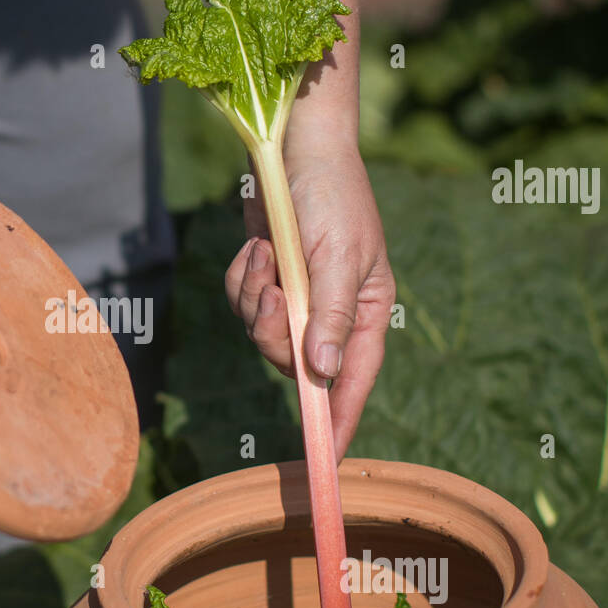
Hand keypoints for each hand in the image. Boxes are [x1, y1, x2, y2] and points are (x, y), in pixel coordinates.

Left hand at [224, 148, 394, 460]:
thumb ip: (329, 316)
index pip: (352, 381)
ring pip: (260, 333)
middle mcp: (331, 313)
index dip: (339, 420)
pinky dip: (241, 278)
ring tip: (266, 254)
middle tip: (273, 295)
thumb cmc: (331, 197)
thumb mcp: (337, 256)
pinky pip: (241, 302)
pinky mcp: (266, 279)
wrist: (296, 146)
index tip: (325, 461)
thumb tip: (322, 371)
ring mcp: (297, 297)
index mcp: (366, 312)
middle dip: (273, 334)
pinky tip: (256, 246)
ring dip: (254, 296)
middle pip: (292, 361)